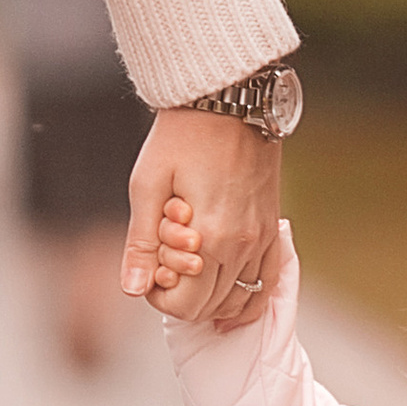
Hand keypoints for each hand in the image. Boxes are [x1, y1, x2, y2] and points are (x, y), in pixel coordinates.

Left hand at [122, 109, 280, 328]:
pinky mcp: (273, 227)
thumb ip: (141, 243)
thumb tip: (133, 289)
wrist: (229, 98)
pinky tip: (224, 282)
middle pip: (211, 307)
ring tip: (190, 264)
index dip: (158, 297)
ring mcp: (263, 238)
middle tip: (166, 259)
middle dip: (182, 294)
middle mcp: (243, 245)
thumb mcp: (147, 185)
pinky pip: (267, 281)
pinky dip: (245, 292)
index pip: (185, 306)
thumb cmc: (182, 136)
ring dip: (211, 294)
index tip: (150, 267)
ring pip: (241, 300)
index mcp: (209, 238)